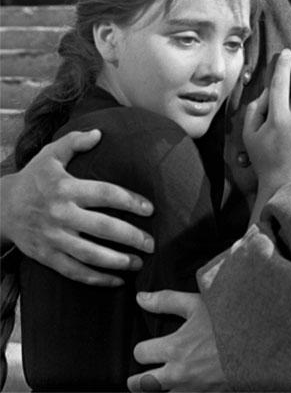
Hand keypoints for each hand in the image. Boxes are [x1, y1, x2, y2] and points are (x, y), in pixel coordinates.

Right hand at [0, 130, 153, 285]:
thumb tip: (100, 133)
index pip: (105, 194)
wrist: (2, 207)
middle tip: (152, 243)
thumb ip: (75, 142)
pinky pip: (74, 271)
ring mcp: (53, 237)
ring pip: (90, 254)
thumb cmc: (33, 177)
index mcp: (66, 188)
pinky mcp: (46, 256)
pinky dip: (96, 279)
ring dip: (117, 261)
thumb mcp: (50, 154)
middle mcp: (61, 214)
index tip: (150, 209)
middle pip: (102, 227)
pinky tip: (116, 280)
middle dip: (131, 236)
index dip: (130, 201)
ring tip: (138, 263)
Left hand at [128, 290, 227, 391]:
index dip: (142, 350)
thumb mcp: (196, 304)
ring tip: (157, 387)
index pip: (140, 353)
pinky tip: (182, 389)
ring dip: (157, 392)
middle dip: (137, 381)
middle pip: (142, 386)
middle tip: (137, 379)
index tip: (147, 349)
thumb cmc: (228, 322)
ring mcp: (193, 390)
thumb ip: (166, 301)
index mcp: (174, 348)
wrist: (258, 345)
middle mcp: (179, 374)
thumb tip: (140, 298)